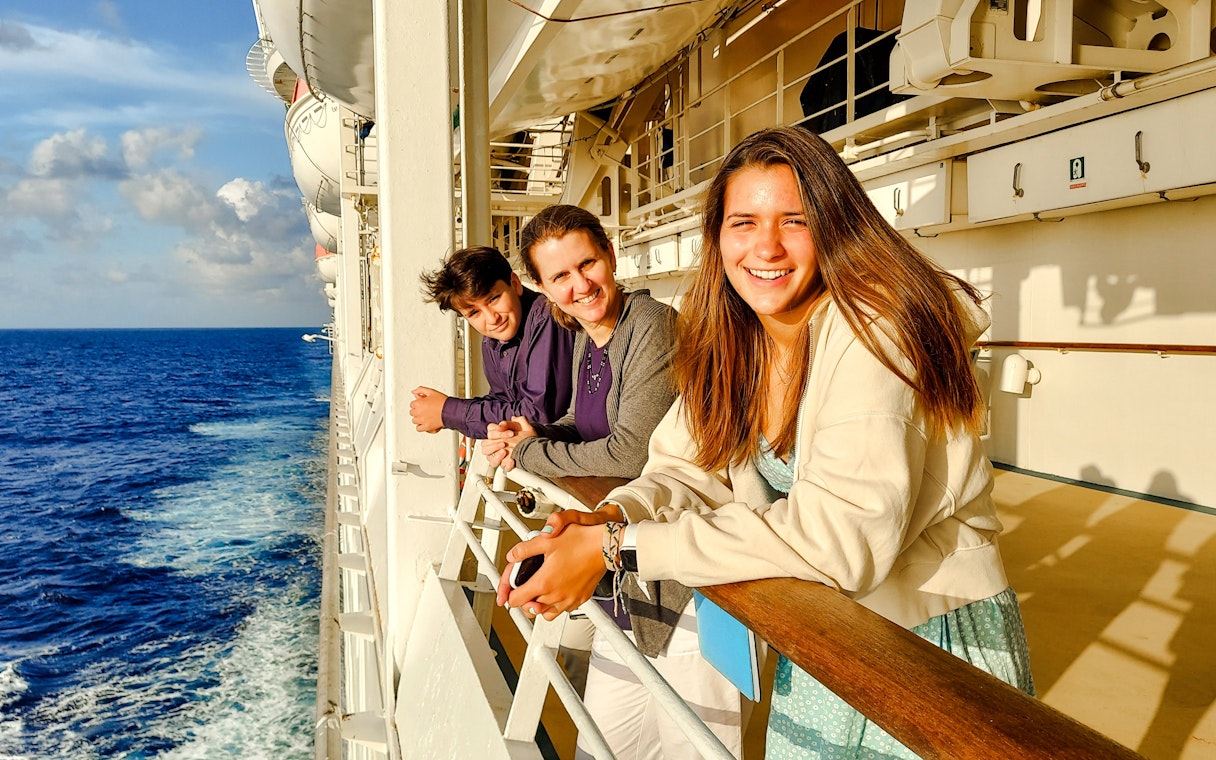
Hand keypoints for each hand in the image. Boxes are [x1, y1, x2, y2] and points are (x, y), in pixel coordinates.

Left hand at [410, 387, 447, 432]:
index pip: (412, 404)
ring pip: (414, 420)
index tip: (422, 404)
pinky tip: (424, 423)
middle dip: (417, 411)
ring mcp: (422, 420)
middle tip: (424, 410)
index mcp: (419, 403)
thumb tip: (414, 392)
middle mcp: (419, 412)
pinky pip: (418, 428)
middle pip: (412, 412)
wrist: (450, 410)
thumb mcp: (431, 391)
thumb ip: (421, 389)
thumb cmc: (443, 402)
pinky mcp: (427, 426)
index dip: (417, 404)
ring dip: (418, 418)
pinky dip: (420, 426)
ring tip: (424, 416)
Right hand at [485, 416, 536, 470]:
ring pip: (489, 458)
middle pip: (485, 446)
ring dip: (496, 455)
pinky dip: (506, 464)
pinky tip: (512, 460)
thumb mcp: (525, 426)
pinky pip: (502, 466)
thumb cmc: (528, 436)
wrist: (536, 448)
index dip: (497, 433)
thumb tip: (504, 424)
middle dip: (493, 445)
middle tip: (504, 443)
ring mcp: (499, 456)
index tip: (510, 433)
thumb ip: (516, 421)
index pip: (490, 432)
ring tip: (505, 451)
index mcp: (498, 435)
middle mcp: (496, 446)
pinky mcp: (506, 464)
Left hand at [496, 521, 611, 620]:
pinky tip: (557, 591)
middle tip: (524, 589)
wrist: (604, 546)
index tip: (509, 591)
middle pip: (529, 609)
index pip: (516, 600)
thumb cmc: (580, 542)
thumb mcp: (547, 540)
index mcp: (544, 582)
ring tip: (540, 592)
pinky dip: (556, 605)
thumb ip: (524, 550)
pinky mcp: (580, 599)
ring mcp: (569, 600)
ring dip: (540, 605)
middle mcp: (555, 596)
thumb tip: (512, 556)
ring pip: (546, 614)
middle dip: (524, 600)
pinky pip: (563, 610)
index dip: (509, 594)